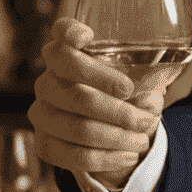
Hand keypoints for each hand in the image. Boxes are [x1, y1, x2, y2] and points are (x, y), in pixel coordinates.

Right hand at [27, 18, 163, 190]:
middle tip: (145, 119)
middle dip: (117, 111)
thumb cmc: (123, 99)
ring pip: (78, 128)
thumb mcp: (139, 86)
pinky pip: (73, 155)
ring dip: (116, 138)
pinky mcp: (44, 143)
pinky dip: (107, 158)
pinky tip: (128, 155)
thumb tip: (149, 101)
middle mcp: (48, 81)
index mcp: (68, 57)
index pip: (60, 35)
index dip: (69, 33)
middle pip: (76, 94)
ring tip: (142, 140)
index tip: (87, 37)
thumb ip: (146, 87)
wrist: (107, 133)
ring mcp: (41, 113)